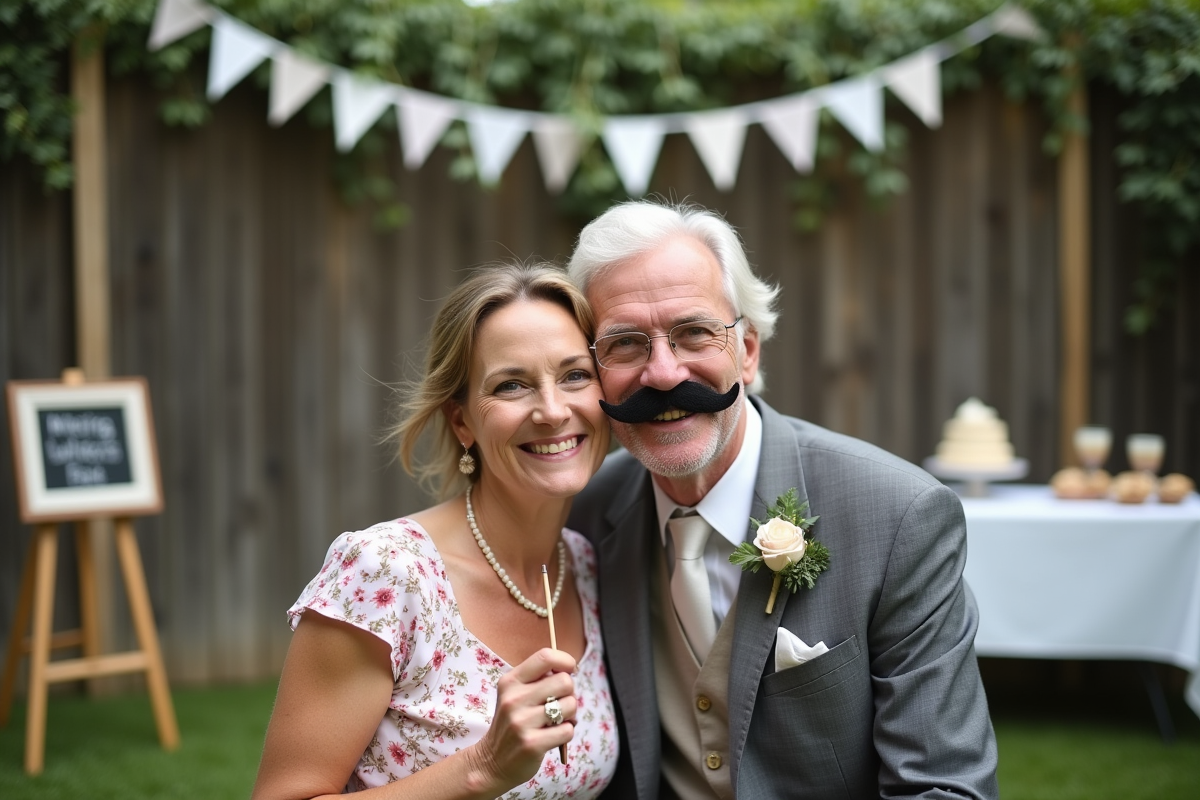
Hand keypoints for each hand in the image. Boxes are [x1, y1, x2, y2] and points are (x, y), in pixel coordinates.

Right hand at [466, 647, 576, 794]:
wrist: (492, 762)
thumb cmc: (513, 723)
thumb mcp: (515, 695)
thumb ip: (538, 679)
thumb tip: (569, 669)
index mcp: (511, 681)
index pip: (545, 656)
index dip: (565, 660)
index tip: (569, 670)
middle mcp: (514, 699)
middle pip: (564, 681)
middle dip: (570, 693)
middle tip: (560, 703)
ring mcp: (521, 722)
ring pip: (570, 705)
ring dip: (570, 715)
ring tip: (557, 722)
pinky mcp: (531, 744)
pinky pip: (568, 730)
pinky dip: (567, 733)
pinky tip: (553, 736)